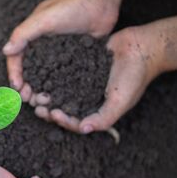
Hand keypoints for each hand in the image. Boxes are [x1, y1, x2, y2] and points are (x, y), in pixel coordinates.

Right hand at [3, 0, 125, 94]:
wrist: (100, 1)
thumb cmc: (71, 6)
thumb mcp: (43, 19)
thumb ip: (23, 34)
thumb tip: (6, 51)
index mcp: (31, 37)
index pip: (17, 59)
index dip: (14, 74)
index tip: (17, 88)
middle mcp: (42, 48)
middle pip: (29, 72)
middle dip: (27, 87)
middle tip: (29, 99)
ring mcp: (58, 55)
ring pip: (45, 77)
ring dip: (41, 90)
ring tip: (43, 102)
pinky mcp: (73, 59)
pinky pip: (62, 76)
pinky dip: (59, 88)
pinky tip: (59, 98)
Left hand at [37, 14, 176, 133]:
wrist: (141, 48)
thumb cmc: (134, 78)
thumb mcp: (121, 102)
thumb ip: (104, 118)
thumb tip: (83, 130)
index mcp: (95, 111)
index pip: (75, 122)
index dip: (63, 121)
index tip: (53, 114)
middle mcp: (86, 99)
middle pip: (63, 109)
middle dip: (49, 110)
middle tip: (37, 106)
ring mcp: (81, 83)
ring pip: (59, 93)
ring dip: (47, 95)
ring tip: (35, 93)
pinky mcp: (78, 67)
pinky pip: (62, 74)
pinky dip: (52, 76)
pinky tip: (41, 74)